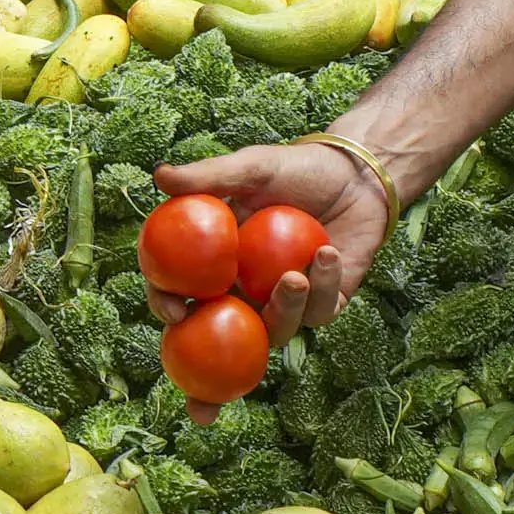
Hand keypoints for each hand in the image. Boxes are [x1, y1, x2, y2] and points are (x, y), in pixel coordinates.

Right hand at [152, 142, 389, 341]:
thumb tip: (158, 175)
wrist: (355, 174)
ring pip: (275, 329)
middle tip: (227, 322)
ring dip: (284, 309)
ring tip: (294, 277)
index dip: (167, 305)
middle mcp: (247, 289)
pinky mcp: (326, 302)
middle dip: (218, 346)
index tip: (174, 312)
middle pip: (221, 330)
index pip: (180, 290)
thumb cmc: (297, 169)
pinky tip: (328, 253)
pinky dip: (325, 284)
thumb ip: (208, 176)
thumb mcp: (252, 168)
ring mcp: (285, 300)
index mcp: (218, 262)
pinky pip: (319, 311)